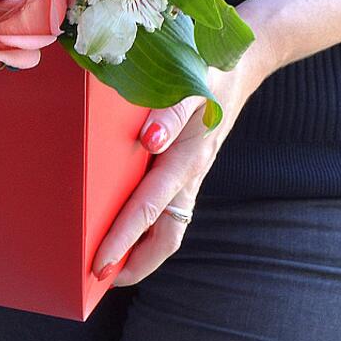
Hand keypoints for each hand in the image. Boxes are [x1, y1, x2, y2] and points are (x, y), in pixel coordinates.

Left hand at [93, 15, 277, 286]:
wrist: (243, 63)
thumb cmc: (208, 72)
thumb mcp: (189, 85)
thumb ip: (169, 113)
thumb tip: (149, 142)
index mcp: (186, 160)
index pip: (148, 212)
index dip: (122, 242)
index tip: (98, 264)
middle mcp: (190, 175)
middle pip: (164, 237)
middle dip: (134, 262)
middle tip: (98, 277)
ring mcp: (192, 173)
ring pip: (169, 226)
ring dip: (142, 248)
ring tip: (111, 261)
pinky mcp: (191, 165)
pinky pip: (170, 206)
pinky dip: (150, 224)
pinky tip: (130, 221)